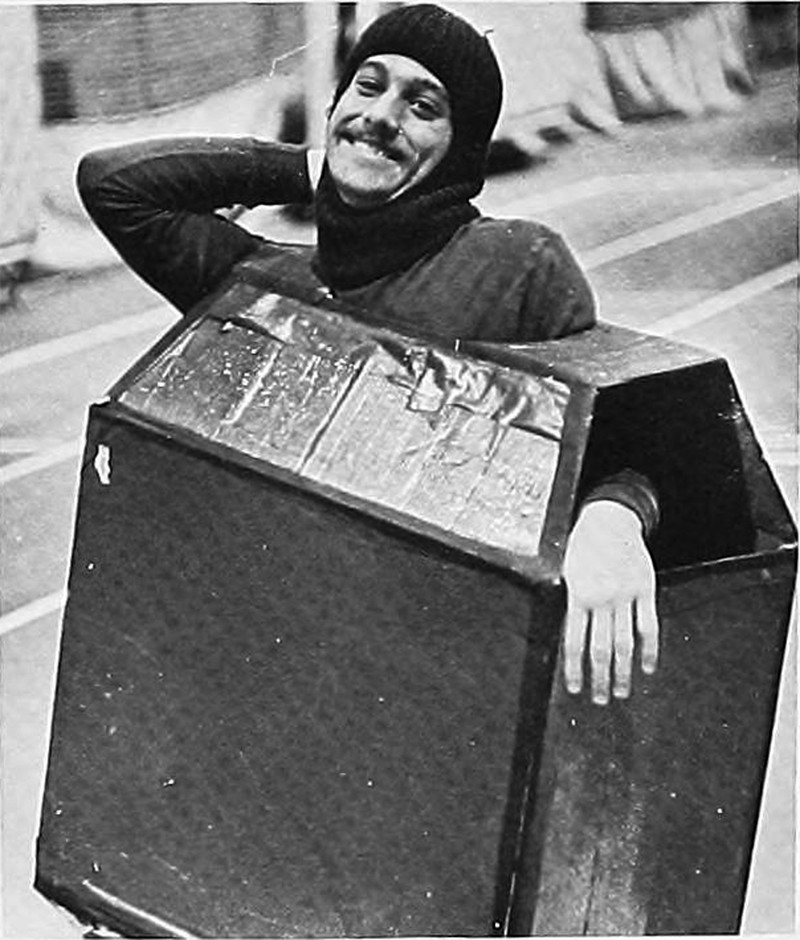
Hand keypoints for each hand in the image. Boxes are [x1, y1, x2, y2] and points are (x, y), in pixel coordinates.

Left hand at [562, 500, 658, 704]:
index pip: (574, 642)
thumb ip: (572, 605)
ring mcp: (626, 595)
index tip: (575, 689)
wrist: (610, 520)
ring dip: (623, 671)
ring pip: (625, 642)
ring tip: (621, 692)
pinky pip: (649, 626)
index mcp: (578, 595)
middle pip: (600, 648)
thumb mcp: (568, 574)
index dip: (574, 669)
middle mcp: (602, 598)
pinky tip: (647, 668)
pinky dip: (649, 650)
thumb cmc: (583, 549)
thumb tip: (571, 643)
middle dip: (599, 678)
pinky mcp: (646, 590)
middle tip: (600, 700)